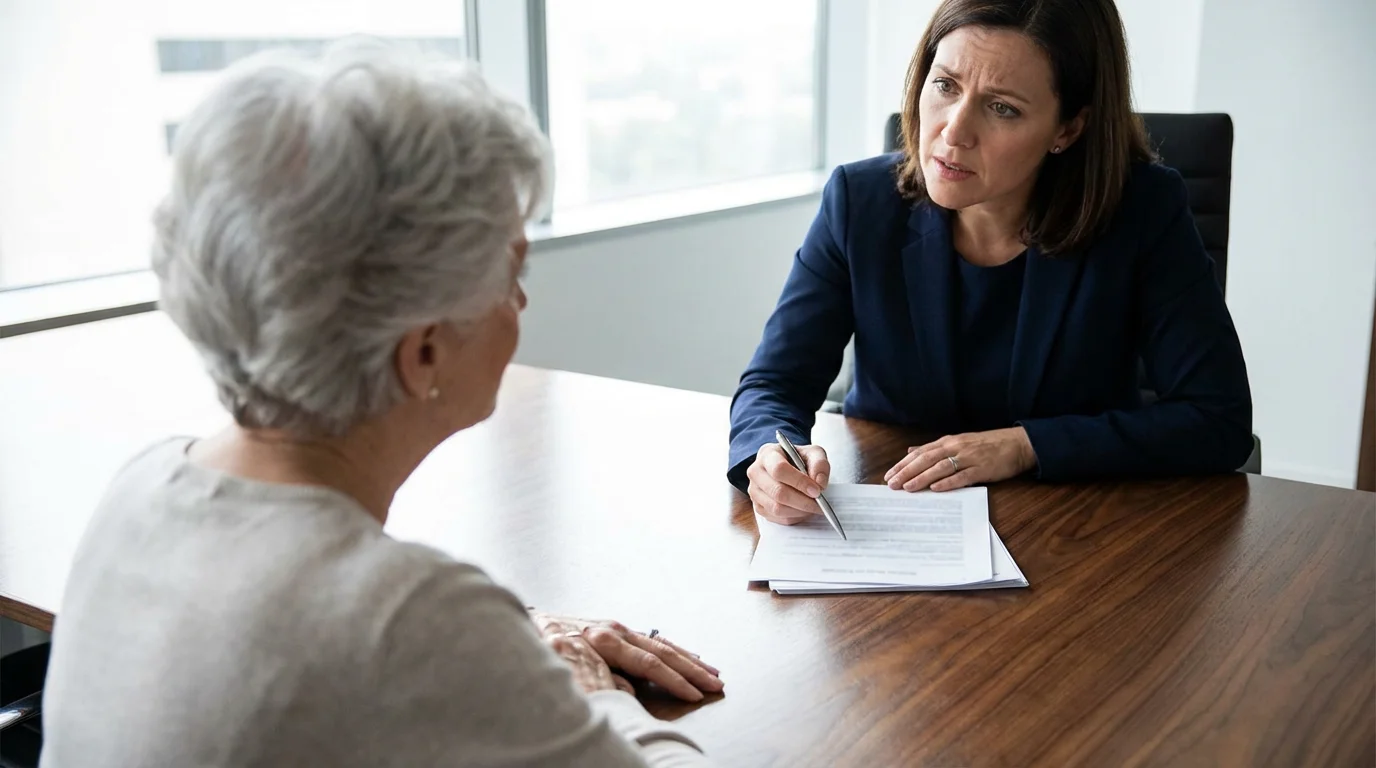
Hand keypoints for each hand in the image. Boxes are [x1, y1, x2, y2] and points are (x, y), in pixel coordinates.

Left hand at [532, 613, 722, 701]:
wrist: (524, 622)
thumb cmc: (540, 647)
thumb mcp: (565, 668)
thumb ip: (598, 679)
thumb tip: (628, 691)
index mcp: (603, 640)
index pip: (649, 664)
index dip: (674, 681)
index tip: (695, 695)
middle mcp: (613, 630)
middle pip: (663, 653)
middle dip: (693, 670)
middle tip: (717, 684)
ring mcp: (616, 627)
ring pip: (662, 644)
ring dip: (690, 660)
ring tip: (713, 672)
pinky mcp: (615, 627)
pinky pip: (652, 639)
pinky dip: (675, 649)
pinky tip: (690, 656)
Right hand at [746, 442, 830, 524]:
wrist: (785, 465)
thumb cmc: (797, 458)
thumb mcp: (812, 453)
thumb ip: (819, 464)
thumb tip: (819, 483)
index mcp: (767, 455)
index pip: (779, 470)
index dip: (799, 482)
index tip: (816, 490)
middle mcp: (756, 472)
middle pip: (777, 492)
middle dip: (802, 501)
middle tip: (819, 503)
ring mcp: (754, 491)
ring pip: (776, 508)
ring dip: (799, 511)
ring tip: (813, 507)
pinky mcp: (758, 507)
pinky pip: (777, 518)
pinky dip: (794, 517)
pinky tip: (803, 510)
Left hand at [882, 427, 1036, 491]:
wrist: (1017, 444)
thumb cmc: (987, 445)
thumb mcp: (958, 443)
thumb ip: (934, 448)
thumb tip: (911, 450)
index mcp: (948, 442)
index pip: (920, 453)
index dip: (903, 464)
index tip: (888, 475)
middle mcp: (955, 448)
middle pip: (926, 460)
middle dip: (906, 472)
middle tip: (891, 484)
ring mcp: (969, 458)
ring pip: (940, 467)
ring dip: (922, 478)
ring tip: (907, 488)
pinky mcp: (982, 469)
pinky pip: (962, 476)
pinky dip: (948, 482)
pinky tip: (936, 489)